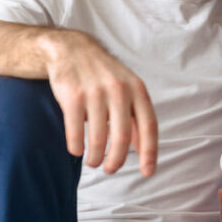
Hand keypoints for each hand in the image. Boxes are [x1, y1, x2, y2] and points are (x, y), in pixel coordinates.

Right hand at [42, 30, 157, 175]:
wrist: (71, 49)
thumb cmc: (104, 76)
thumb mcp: (128, 90)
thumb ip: (137, 118)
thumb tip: (144, 151)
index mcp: (137, 89)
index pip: (149, 126)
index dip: (150, 152)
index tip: (148, 172)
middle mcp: (118, 90)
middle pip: (122, 138)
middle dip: (116, 160)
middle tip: (110, 170)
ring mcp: (94, 93)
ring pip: (97, 139)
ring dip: (95, 157)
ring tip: (93, 162)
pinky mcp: (72, 96)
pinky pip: (75, 132)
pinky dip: (76, 147)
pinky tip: (77, 151)